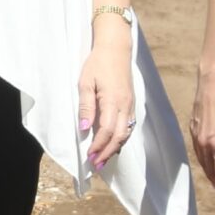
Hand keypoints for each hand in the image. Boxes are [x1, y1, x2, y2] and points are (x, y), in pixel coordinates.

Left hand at [77, 26, 135, 169]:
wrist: (116, 48)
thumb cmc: (98, 63)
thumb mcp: (85, 82)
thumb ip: (86, 107)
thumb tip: (83, 128)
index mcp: (113, 100)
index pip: (107, 130)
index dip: (98, 145)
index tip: (89, 156)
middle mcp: (125, 105)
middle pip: (119, 136)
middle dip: (107, 152)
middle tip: (95, 165)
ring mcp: (130, 105)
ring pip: (126, 133)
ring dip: (115, 148)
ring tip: (103, 159)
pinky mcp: (131, 104)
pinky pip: (129, 126)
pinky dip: (121, 139)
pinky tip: (113, 145)